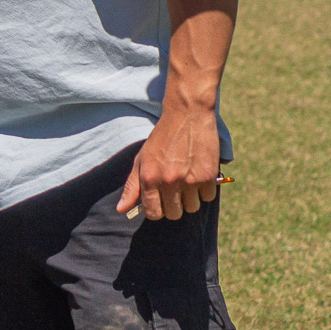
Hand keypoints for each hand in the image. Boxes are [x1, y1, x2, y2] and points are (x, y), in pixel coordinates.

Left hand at [116, 104, 220, 220]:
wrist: (187, 115)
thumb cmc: (162, 138)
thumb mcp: (141, 159)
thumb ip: (132, 186)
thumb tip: (122, 210)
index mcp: (149, 177)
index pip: (153, 213)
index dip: (156, 211)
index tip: (160, 202)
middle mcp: (169, 181)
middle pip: (174, 214)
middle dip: (174, 206)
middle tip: (174, 190)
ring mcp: (190, 180)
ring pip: (192, 208)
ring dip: (190, 198)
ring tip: (187, 180)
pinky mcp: (209, 176)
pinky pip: (208, 198)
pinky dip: (205, 190)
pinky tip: (198, 174)